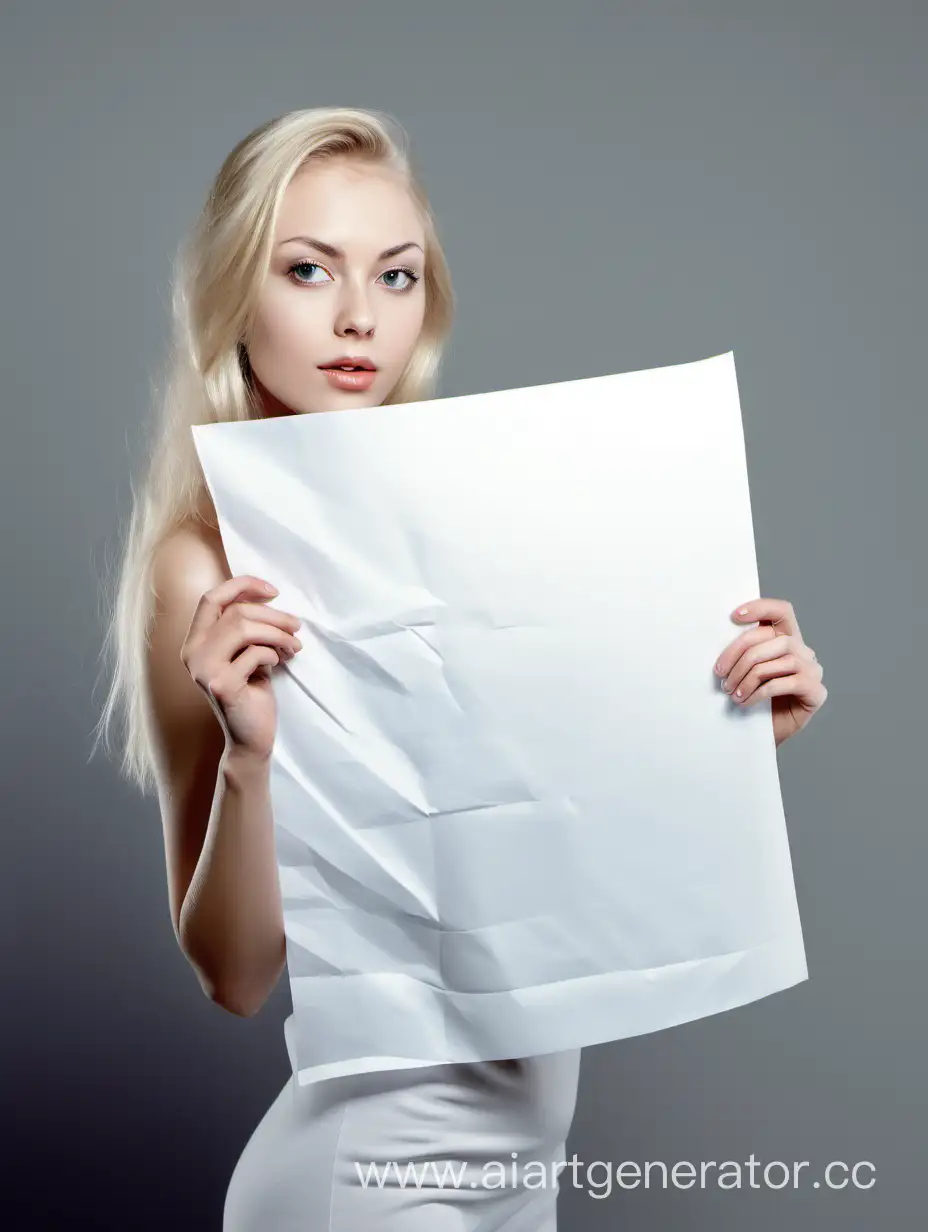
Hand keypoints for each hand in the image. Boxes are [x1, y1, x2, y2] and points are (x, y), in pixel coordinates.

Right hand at [180, 575, 302, 759]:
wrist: (251, 737)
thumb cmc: (251, 691)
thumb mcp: (246, 651)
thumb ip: (245, 626)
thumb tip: (267, 594)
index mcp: (195, 641)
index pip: (211, 598)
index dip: (243, 586)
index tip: (273, 591)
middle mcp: (192, 653)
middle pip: (235, 612)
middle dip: (274, 616)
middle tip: (296, 626)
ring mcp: (203, 670)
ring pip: (243, 628)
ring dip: (277, 633)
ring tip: (294, 645)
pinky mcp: (221, 685)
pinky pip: (254, 653)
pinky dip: (273, 654)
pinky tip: (279, 663)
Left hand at [714, 597, 826, 747]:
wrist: (763, 737)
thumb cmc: (752, 700)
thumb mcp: (745, 671)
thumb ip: (744, 651)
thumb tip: (718, 634)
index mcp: (787, 640)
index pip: (781, 611)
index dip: (760, 607)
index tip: (733, 616)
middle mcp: (804, 651)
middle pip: (772, 637)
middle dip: (740, 654)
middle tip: (720, 674)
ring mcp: (813, 670)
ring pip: (778, 661)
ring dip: (747, 676)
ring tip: (731, 692)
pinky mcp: (815, 691)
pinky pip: (784, 683)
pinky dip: (759, 692)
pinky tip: (744, 702)